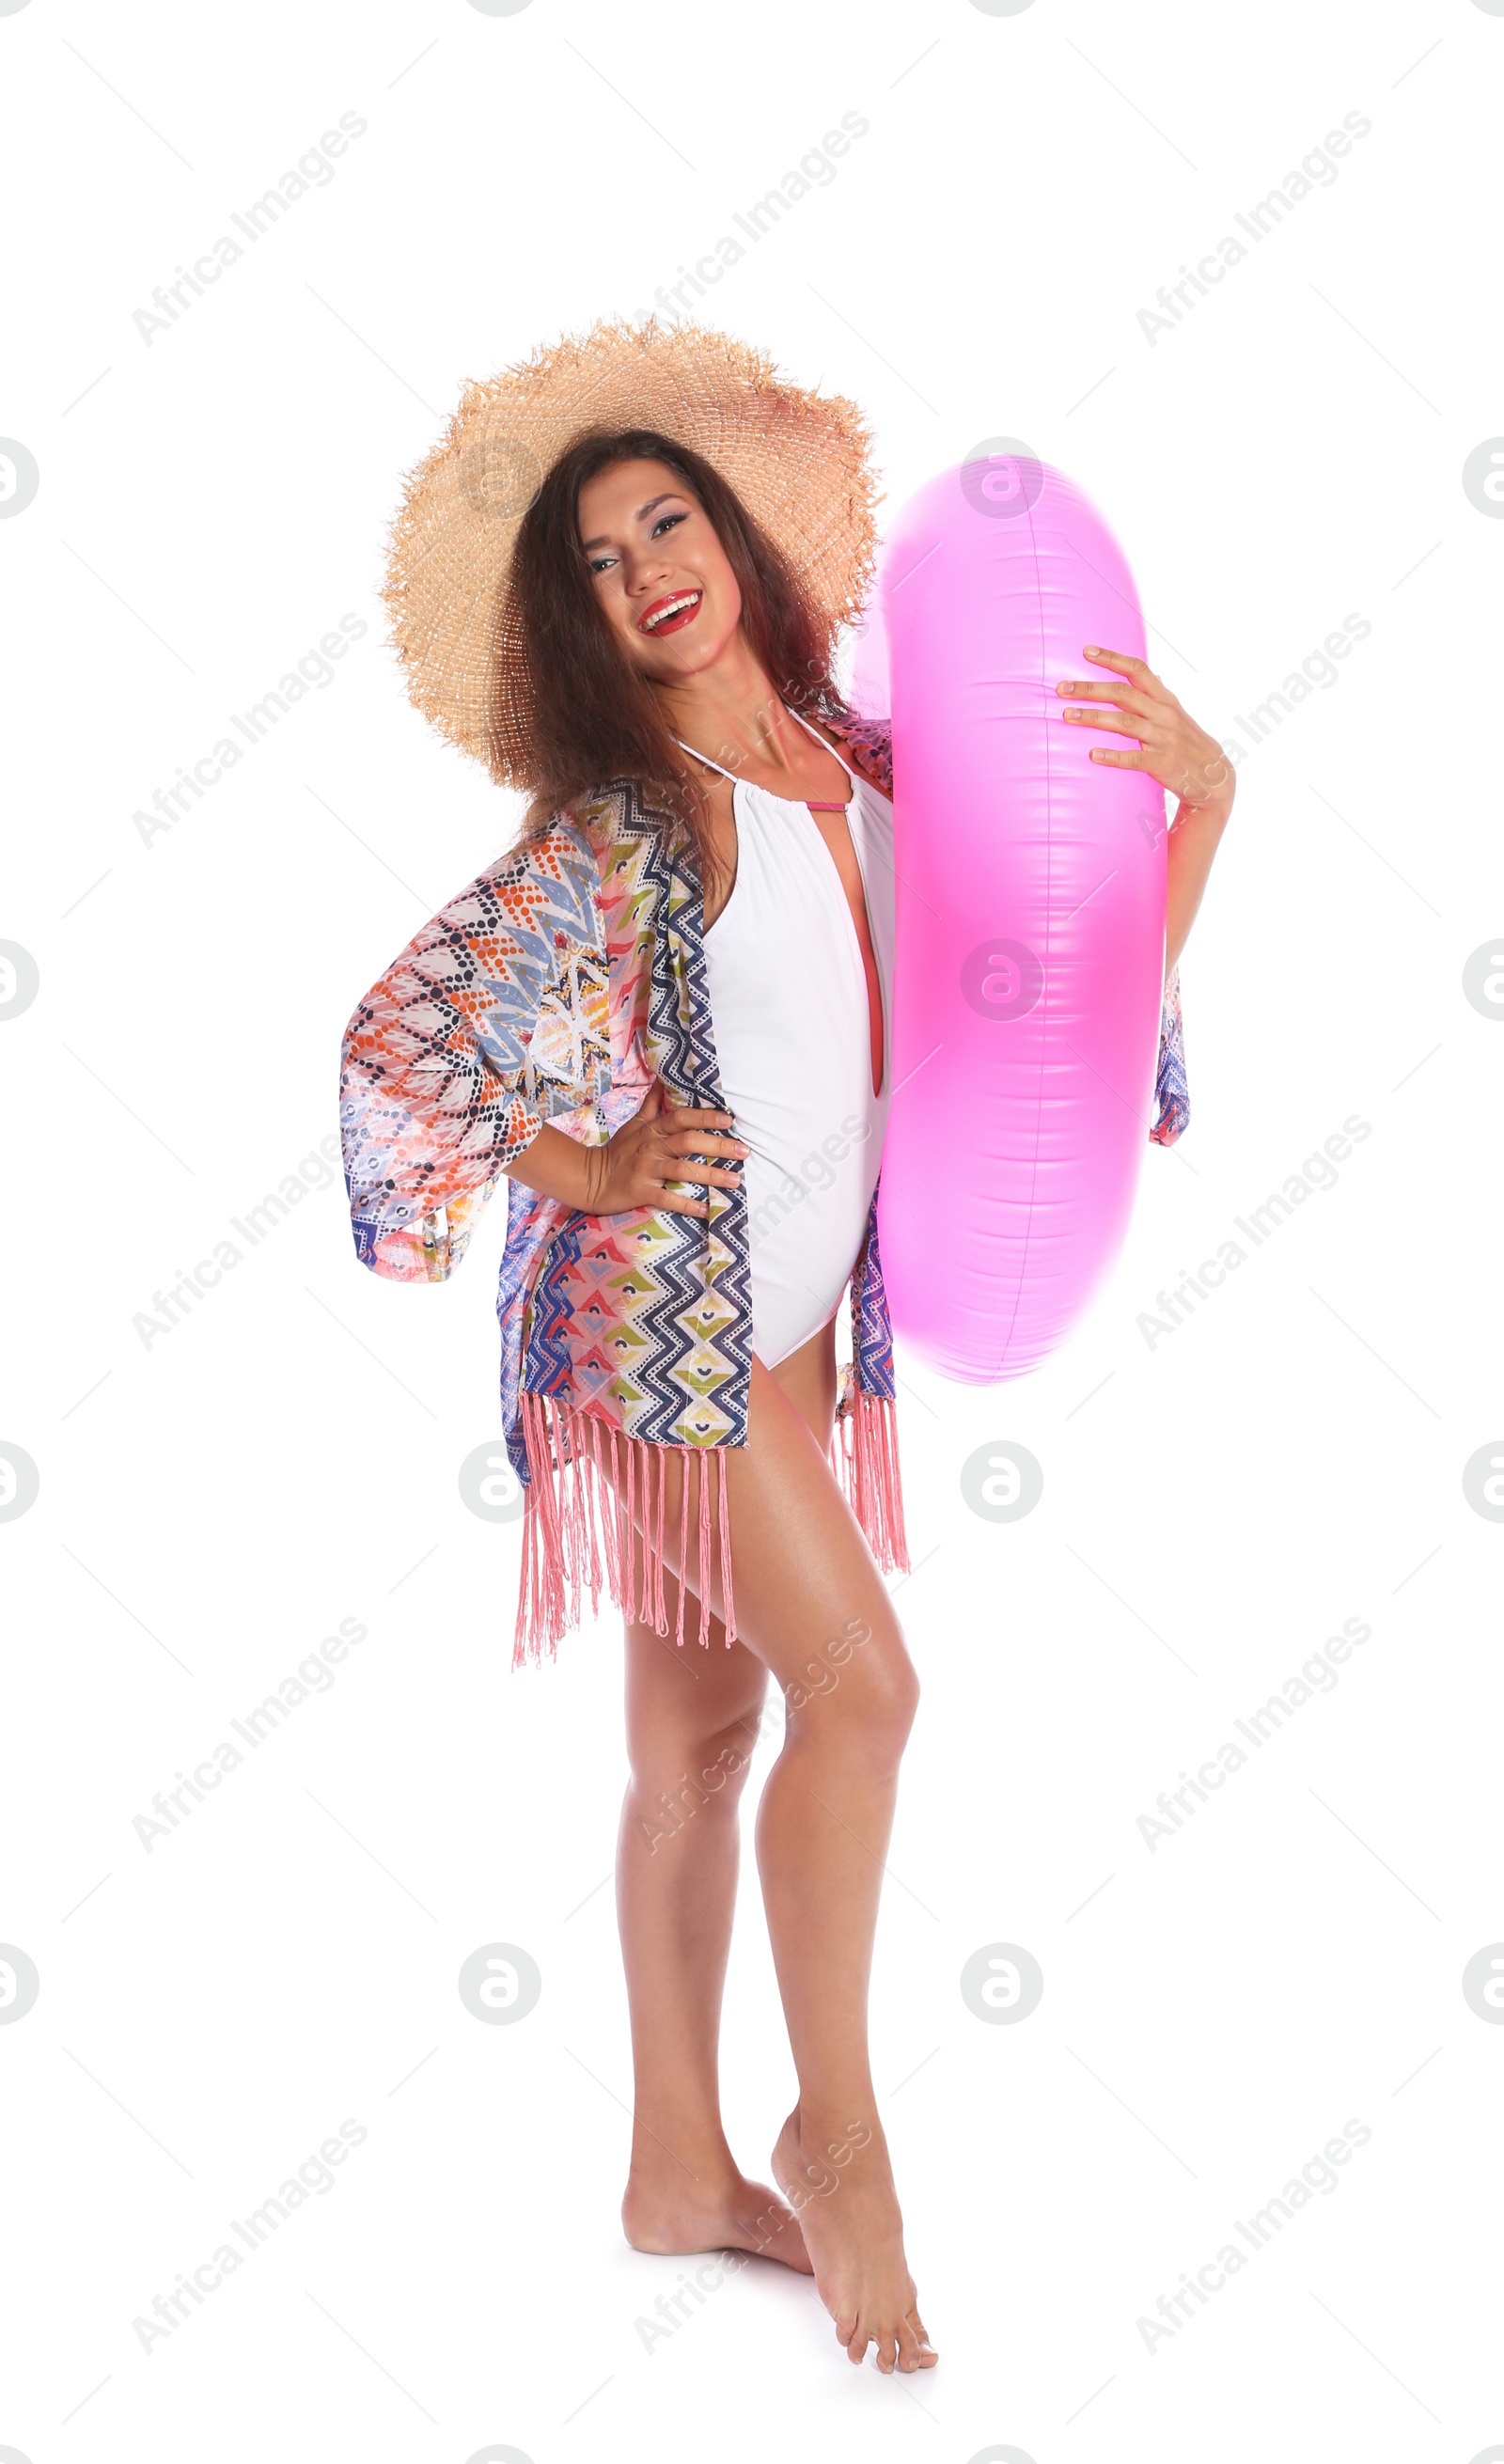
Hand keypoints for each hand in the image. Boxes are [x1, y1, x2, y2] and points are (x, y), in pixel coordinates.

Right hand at [582, 1079, 747, 1219]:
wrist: (589, 1178)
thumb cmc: (616, 1152)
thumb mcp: (632, 1125)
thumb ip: (650, 1106)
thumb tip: (660, 1081)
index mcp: (652, 1130)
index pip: (681, 1118)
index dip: (705, 1117)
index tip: (729, 1121)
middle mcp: (651, 1147)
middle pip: (688, 1141)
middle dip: (718, 1145)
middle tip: (743, 1151)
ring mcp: (646, 1169)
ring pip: (682, 1169)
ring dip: (711, 1175)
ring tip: (734, 1181)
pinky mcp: (641, 1191)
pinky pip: (667, 1198)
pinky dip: (688, 1204)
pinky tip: (707, 1209)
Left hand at [1057, 647, 1233, 823]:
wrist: (1214, 777)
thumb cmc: (1187, 742)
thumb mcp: (1176, 714)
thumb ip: (1158, 696)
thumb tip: (1150, 673)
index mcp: (1165, 699)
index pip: (1138, 670)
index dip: (1112, 658)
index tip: (1087, 651)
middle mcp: (1164, 714)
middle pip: (1124, 694)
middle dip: (1091, 689)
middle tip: (1061, 688)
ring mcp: (1164, 739)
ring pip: (1125, 722)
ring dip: (1094, 717)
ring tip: (1067, 716)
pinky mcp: (1163, 764)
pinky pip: (1134, 759)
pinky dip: (1113, 756)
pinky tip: (1092, 754)